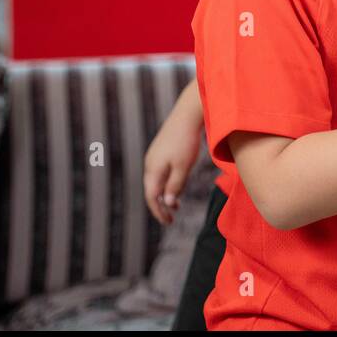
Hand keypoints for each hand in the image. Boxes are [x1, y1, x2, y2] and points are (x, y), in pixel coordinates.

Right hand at [143, 91, 204, 224]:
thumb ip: (175, 185)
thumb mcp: (183, 167)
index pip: (152, 197)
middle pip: (151, 190)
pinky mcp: (161, 150)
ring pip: (156, 181)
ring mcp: (154, 156)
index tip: (169, 222)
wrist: (187, 114)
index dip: (159, 212)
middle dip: (160, 205)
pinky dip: (167, 182)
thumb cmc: (186, 141)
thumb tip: (167, 202)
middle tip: (171, 217)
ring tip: (176, 204)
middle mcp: (149, 163)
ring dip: (164, 194)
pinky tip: (177, 184)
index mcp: (152, 169)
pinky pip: (160, 172)